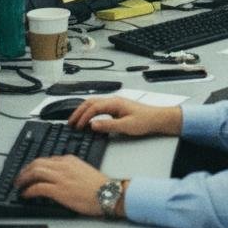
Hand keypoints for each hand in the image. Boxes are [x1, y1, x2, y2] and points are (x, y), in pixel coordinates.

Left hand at [14, 155, 109, 216]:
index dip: (35, 165)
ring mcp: (60, 177)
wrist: (107, 193)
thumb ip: (70, 169)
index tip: (30, 171)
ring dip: (24, 178)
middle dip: (25, 169)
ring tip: (19, 184)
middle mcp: (63, 165)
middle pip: (38, 162)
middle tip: (20, 176)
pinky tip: (25, 194)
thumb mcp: (83, 170)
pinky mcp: (58, 190)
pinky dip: (28, 190)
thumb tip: (60, 176)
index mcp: (70, 159)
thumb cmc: (98, 185)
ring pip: (35, 172)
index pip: (47, 159)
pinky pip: (38, 188)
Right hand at [68, 96, 182, 136]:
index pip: (94, 107)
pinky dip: (90, 112)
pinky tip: (88, 119)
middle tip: (70, 123)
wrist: (157, 119)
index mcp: (115, 102)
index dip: (83, 117)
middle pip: (91, 102)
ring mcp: (115, 103)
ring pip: (94, 103)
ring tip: (75, 121)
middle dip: (79, 112)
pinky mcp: (117, 108)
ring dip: (83, 111)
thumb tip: (93, 125)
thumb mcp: (126, 126)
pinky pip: (99, 107)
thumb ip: (108, 125)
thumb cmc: (145, 121)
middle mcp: (114, 100)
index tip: (77, 127)